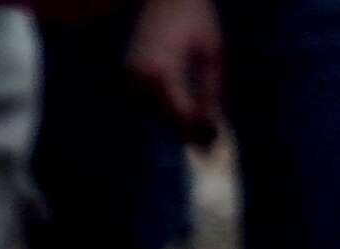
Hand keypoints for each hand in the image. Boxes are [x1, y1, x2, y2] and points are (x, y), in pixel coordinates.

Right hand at [128, 0, 223, 145]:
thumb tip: (211, 123)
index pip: (179, 113)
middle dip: (185, 127)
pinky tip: (177, 102)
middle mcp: (139, 78)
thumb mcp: (213, 54)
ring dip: (171, 117)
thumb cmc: (197, 19)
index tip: (213, 138)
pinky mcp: (127, 72)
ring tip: (194, 120)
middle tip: (207, 137)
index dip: (196, 129)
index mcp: (161, 72)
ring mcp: (129, 75)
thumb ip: (211, 90)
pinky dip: (159, 105)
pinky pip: (142, 100)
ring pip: (151, 112)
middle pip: (163, 117)